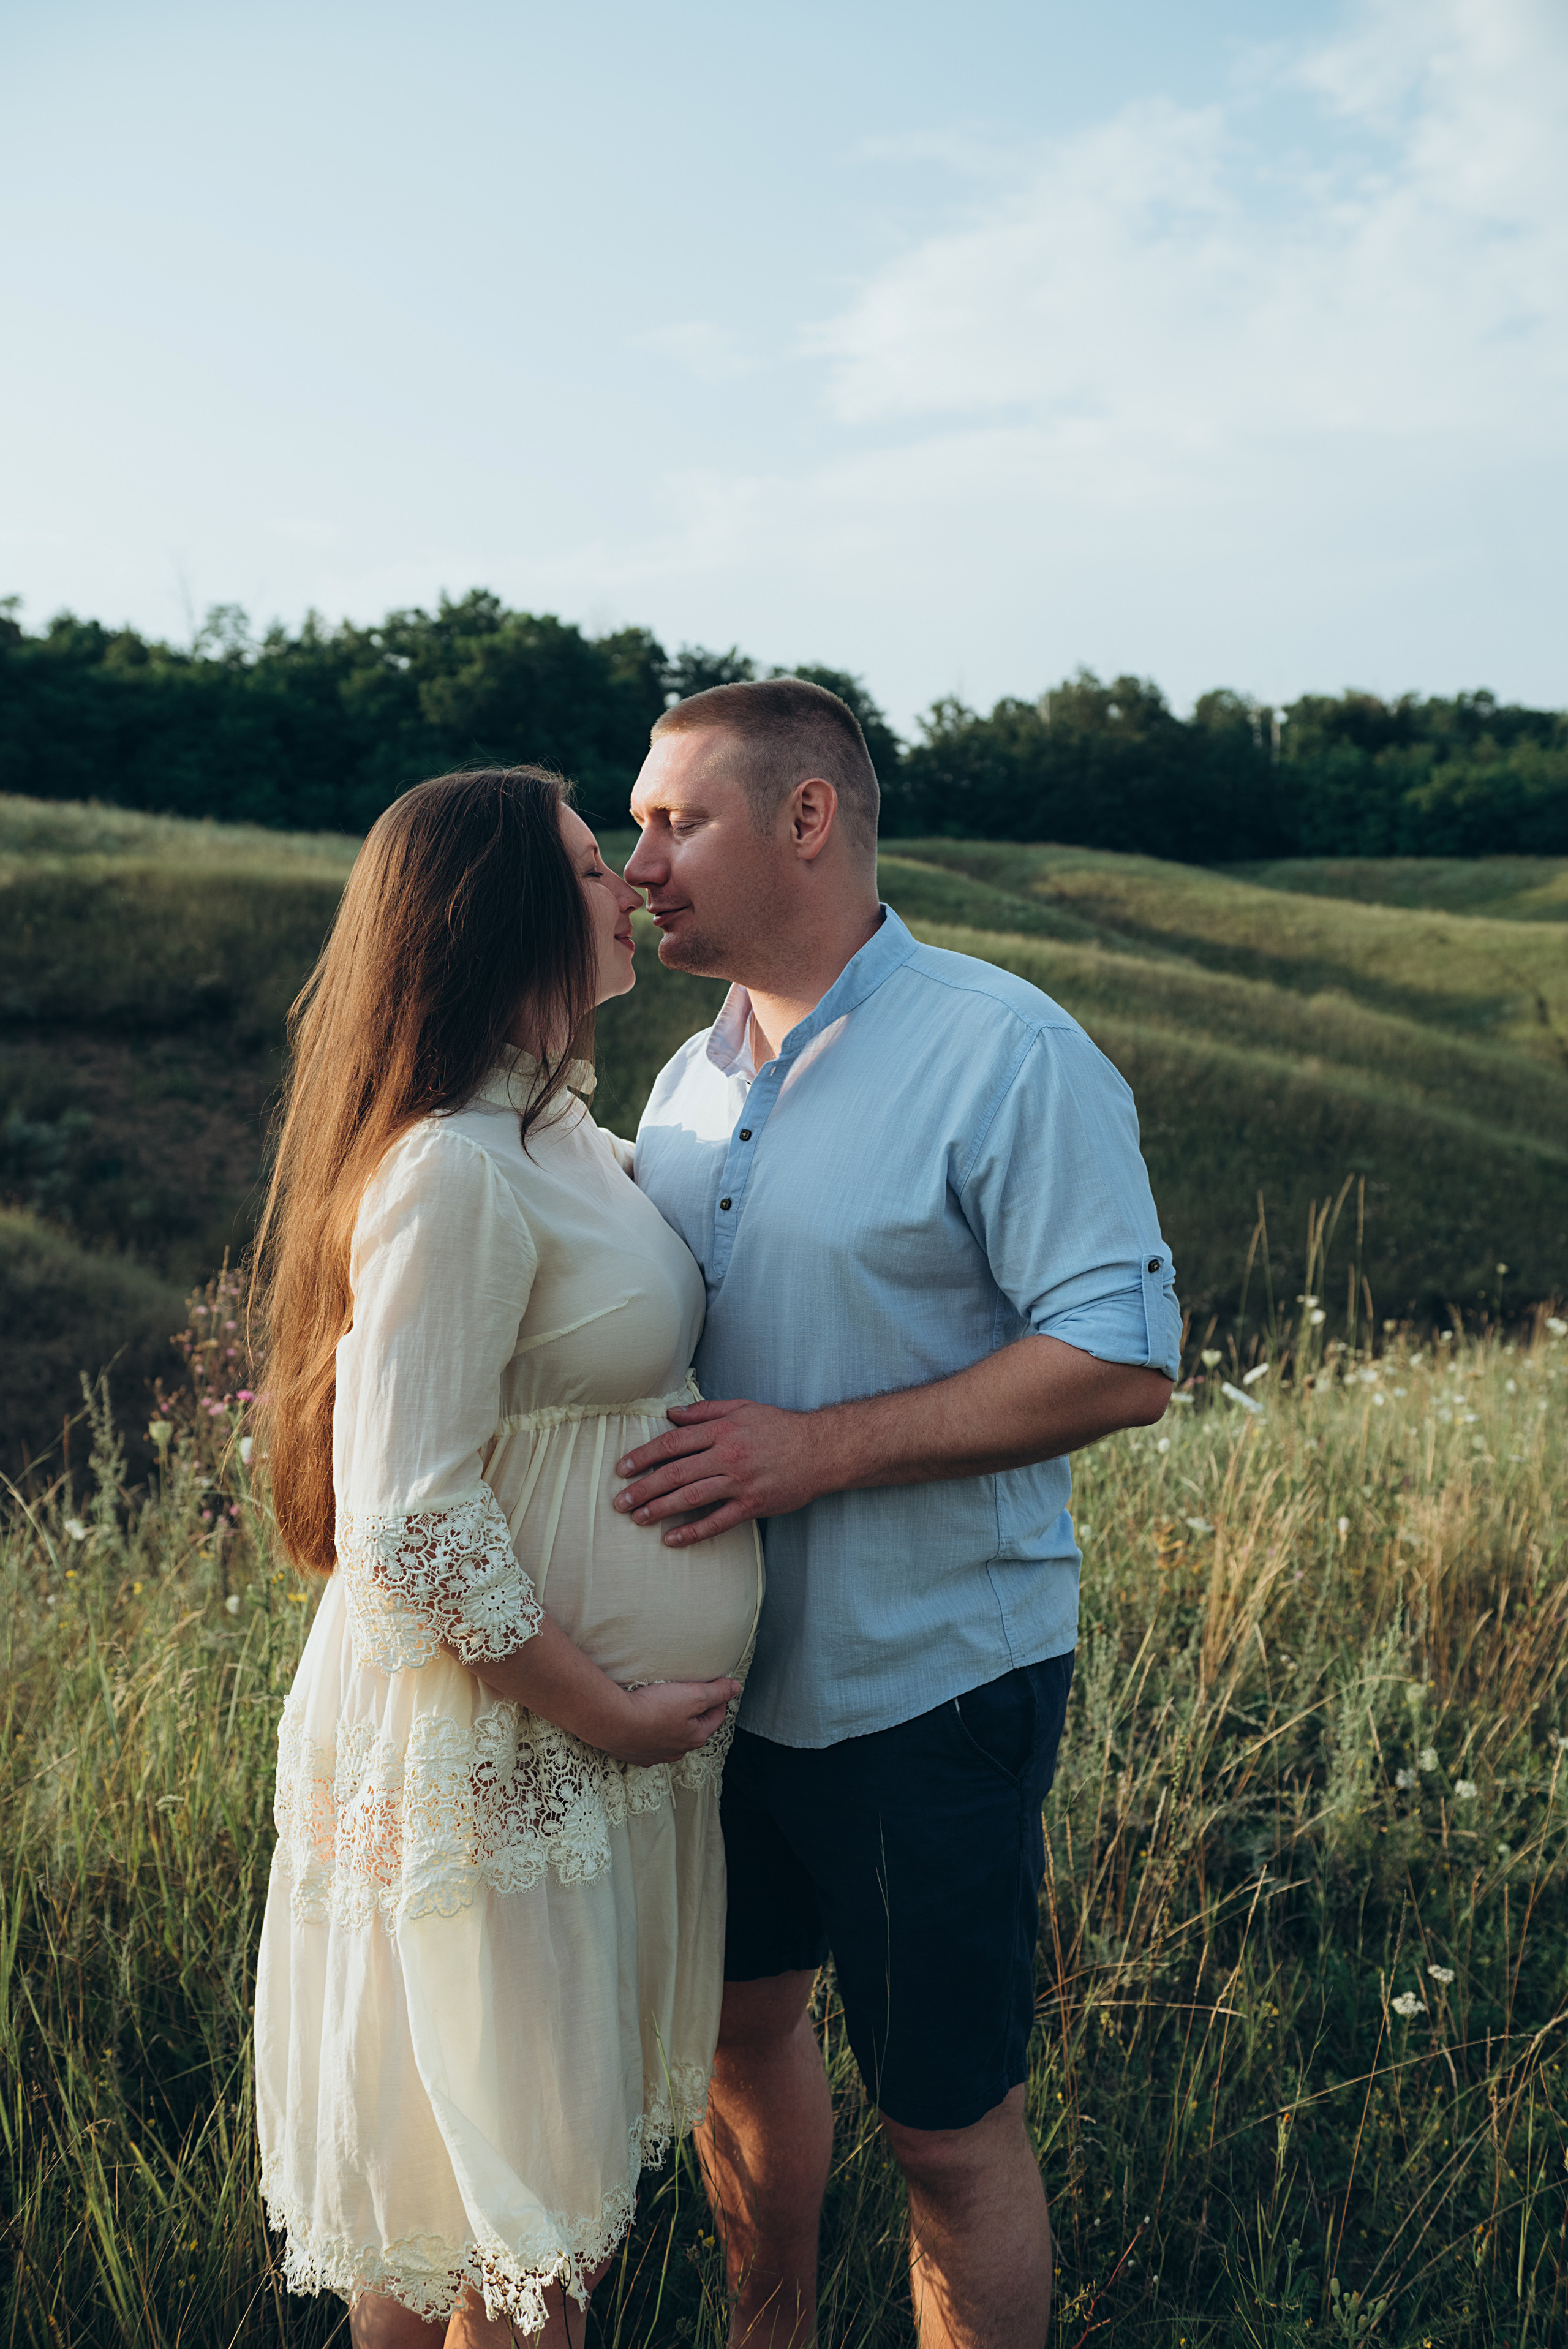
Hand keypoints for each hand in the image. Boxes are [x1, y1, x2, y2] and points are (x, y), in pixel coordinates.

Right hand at [605, 1677, 742, 1765]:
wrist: (613, 1722)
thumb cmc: (654, 1708)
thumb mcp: (693, 1695)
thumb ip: (716, 1692)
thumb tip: (735, 1688)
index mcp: (695, 1738)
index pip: (716, 1716)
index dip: (716, 1698)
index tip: (711, 1685)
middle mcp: (677, 1751)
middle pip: (693, 1727)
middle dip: (693, 1711)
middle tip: (686, 1692)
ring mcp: (654, 1755)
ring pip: (670, 1736)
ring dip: (670, 1722)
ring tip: (662, 1704)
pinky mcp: (634, 1754)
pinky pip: (647, 1741)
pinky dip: (649, 1730)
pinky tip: (642, 1719)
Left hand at [614, 1398, 831, 1545]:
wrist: (820, 1450)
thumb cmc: (779, 1427)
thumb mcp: (742, 1408)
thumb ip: (705, 1411)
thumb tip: (671, 1414)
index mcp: (722, 1431)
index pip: (673, 1443)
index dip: (644, 1456)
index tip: (623, 1468)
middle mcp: (728, 1456)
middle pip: (675, 1473)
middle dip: (643, 1488)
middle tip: (620, 1502)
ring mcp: (740, 1483)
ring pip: (691, 1498)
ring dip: (661, 1509)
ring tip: (638, 1518)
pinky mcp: (753, 1506)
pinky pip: (717, 1522)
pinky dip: (693, 1532)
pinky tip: (672, 1540)